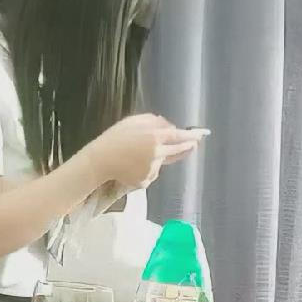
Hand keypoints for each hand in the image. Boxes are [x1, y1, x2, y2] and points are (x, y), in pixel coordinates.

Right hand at [85, 114, 205, 189]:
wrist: (99, 160)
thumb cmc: (114, 138)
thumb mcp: (133, 121)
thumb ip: (154, 121)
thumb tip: (169, 126)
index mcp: (155, 137)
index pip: (180, 136)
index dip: (193, 136)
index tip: (202, 135)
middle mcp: (157, 154)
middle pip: (178, 150)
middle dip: (186, 147)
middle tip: (191, 144)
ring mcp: (152, 169)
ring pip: (163, 162)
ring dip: (159, 157)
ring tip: (137, 154)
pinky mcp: (145, 181)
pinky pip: (152, 173)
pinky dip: (147, 169)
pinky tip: (133, 165)